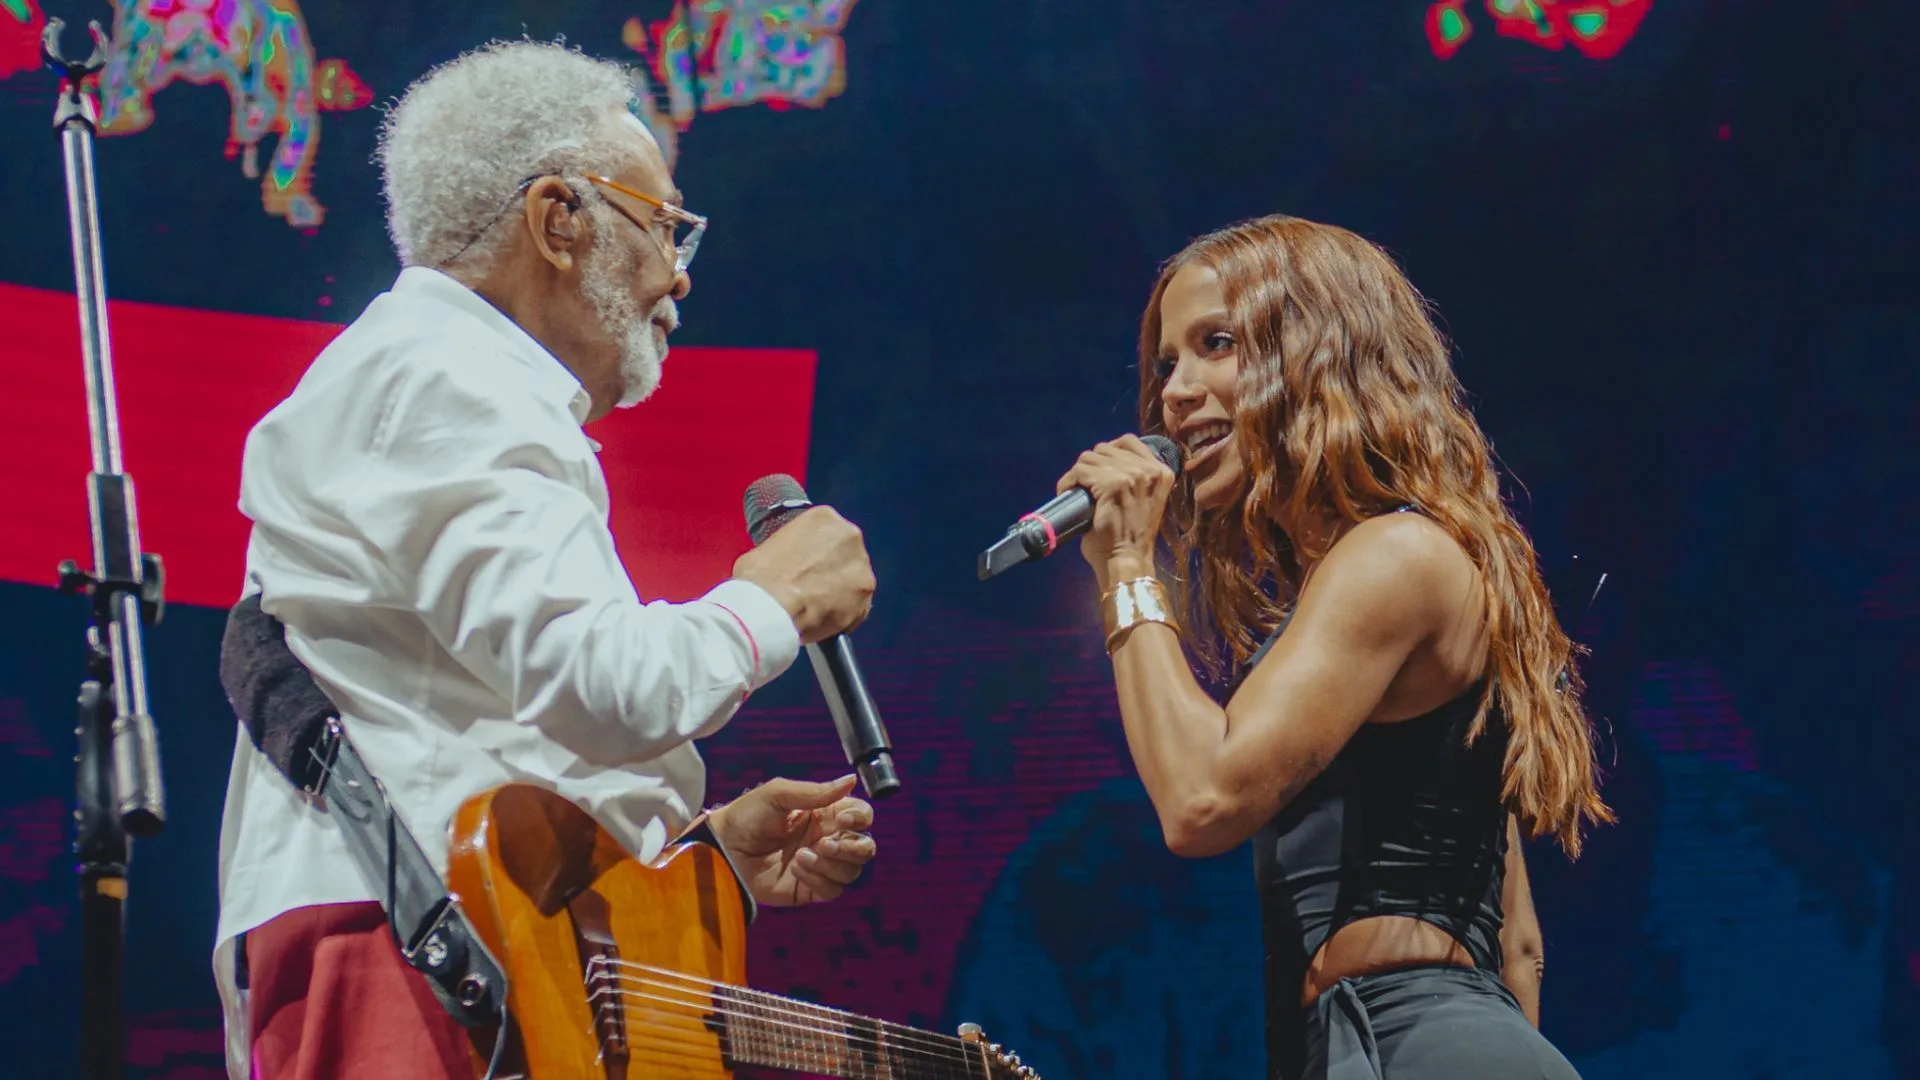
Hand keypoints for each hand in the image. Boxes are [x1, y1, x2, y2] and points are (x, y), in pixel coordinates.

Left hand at [709, 775, 876, 905]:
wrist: (722, 850)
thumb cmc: (745, 816)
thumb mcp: (777, 794)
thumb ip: (815, 791)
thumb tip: (851, 779)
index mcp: (824, 814)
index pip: (862, 816)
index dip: (860, 817)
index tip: (843, 818)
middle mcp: (827, 839)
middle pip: (865, 847)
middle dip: (852, 847)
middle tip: (824, 844)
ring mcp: (820, 865)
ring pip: (852, 871)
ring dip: (831, 864)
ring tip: (800, 855)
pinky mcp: (809, 888)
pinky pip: (833, 890)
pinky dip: (819, 879)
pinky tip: (796, 868)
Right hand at [733, 506, 875, 645]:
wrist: (769, 607)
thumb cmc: (760, 575)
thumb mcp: (771, 545)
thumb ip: (793, 550)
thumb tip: (791, 566)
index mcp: (826, 517)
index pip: (827, 534)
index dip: (816, 554)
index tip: (806, 567)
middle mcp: (850, 537)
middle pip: (845, 556)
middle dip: (833, 571)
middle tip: (812, 587)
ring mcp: (862, 569)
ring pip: (854, 583)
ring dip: (840, 594)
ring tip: (816, 609)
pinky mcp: (864, 600)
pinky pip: (856, 609)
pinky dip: (843, 617)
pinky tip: (823, 621)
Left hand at [1055, 435, 1176, 586]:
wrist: (1127, 560)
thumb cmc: (1131, 536)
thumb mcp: (1146, 500)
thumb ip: (1138, 479)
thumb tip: (1107, 463)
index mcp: (1162, 472)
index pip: (1129, 441)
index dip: (1108, 452)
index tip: (1098, 468)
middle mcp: (1149, 470)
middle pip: (1105, 448)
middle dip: (1091, 465)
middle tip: (1084, 485)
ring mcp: (1131, 476)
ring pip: (1089, 458)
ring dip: (1078, 473)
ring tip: (1076, 490)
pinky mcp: (1111, 485)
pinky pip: (1080, 471)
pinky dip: (1068, 481)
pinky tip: (1066, 491)